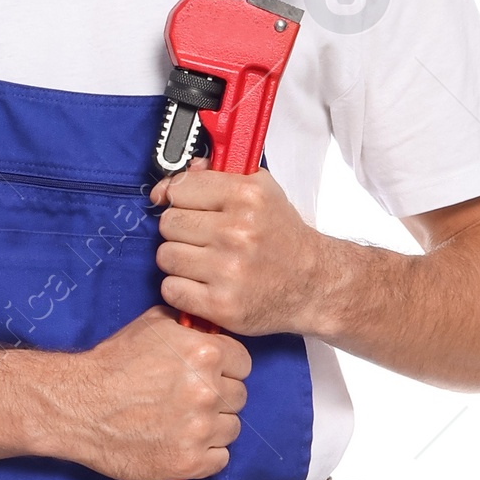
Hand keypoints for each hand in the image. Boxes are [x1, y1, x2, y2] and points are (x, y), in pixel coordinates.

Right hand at [60, 302, 250, 479]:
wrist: (79, 407)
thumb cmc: (112, 364)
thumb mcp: (151, 325)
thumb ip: (187, 325)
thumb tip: (207, 326)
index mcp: (206, 354)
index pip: (243, 364)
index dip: (226, 368)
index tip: (208, 375)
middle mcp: (208, 391)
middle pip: (239, 397)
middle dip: (219, 398)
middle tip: (189, 401)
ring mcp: (200, 430)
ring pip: (232, 429)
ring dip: (214, 427)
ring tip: (184, 423)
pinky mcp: (189, 462)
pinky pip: (220, 460)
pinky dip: (205, 455)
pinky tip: (183, 444)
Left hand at [149, 165, 328, 336]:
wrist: (313, 284)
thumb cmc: (283, 239)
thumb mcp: (261, 191)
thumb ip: (216, 175)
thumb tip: (169, 183)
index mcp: (247, 196)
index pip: (179, 188)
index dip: (179, 199)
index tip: (187, 208)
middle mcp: (237, 232)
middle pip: (168, 223)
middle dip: (180, 231)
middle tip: (201, 240)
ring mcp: (228, 270)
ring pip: (166, 257)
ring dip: (179, 262)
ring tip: (203, 264)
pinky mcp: (221, 304)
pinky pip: (171, 290)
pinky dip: (181, 290)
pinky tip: (201, 285)